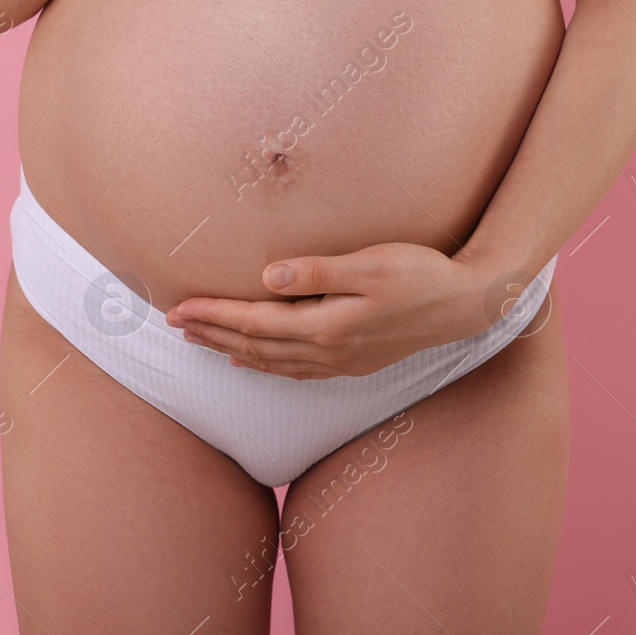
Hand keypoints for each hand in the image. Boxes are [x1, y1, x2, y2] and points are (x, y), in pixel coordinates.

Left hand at [164, 243, 513, 378]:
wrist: (464, 305)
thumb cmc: (420, 274)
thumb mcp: (371, 264)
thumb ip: (318, 271)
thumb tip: (267, 277)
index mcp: (327, 326)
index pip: (254, 322)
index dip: (213, 314)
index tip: (177, 306)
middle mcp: (328, 351)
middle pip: (254, 345)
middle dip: (211, 332)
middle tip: (171, 322)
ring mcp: (340, 362)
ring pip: (270, 362)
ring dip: (230, 348)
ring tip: (198, 339)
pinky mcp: (351, 362)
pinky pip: (293, 371)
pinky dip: (264, 365)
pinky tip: (249, 360)